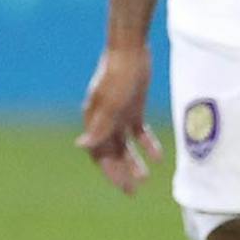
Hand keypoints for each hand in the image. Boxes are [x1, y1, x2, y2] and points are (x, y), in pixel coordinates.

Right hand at [77, 44, 161, 194]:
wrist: (130, 49)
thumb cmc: (118, 75)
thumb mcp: (111, 103)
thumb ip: (99, 126)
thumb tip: (81, 146)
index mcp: (94, 120)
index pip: (99, 153)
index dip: (110, 171)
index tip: (123, 187)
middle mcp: (104, 120)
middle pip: (110, 152)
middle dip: (120, 172)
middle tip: (132, 191)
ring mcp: (118, 114)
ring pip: (124, 144)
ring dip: (133, 161)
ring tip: (144, 178)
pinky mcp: (132, 107)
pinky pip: (138, 131)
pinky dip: (146, 144)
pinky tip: (157, 157)